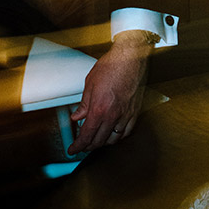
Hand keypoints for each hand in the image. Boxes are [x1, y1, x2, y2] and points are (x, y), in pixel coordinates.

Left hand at [67, 33, 150, 153]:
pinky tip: (113, 134)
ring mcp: (125, 115)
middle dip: (88, 146)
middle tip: (82, 146)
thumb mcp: (90, 84)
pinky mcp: (134, 112)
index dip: (78, 146)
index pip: (87, 135)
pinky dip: (117, 137)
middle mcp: (113, 115)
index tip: (73, 150)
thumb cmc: (111, 67)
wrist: (131, 58)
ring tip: (96, 140)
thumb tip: (77, 116)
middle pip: (99, 141)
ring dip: (102, 142)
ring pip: (113, 139)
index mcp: (99, 109)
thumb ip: (83, 104)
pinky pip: (126, 132)